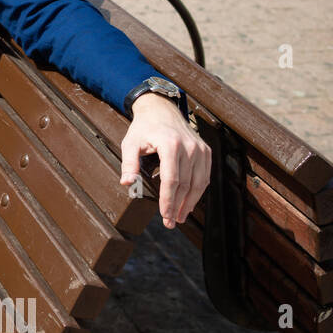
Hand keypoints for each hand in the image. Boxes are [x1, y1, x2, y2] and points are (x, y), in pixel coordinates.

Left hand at [119, 92, 211, 228]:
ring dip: (190, 202)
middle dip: (178, 206)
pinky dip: (198, 191)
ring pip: (198, 183)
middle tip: (170, 222)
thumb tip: (126, 183)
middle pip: (186, 184)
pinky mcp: (206, 151)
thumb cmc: (143, 128)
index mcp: (171, 145)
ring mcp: (200, 149)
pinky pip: (204, 176)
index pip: (171, 180)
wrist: (161, 109)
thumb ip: (129, 163)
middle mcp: (190, 147)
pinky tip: (189, 202)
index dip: (168, 200)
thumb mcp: (130, 143)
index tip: (164, 215)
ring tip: (179, 217)